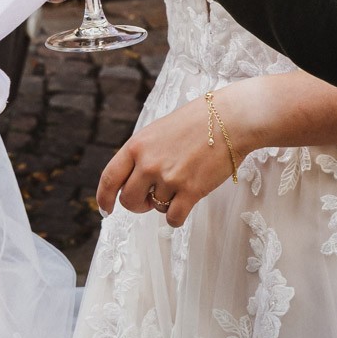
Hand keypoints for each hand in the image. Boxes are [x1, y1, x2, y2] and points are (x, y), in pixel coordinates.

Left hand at [95, 91, 243, 227]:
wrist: (232, 119)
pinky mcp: (190, 191)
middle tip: (151, 199)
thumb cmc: (200, 120)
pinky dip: (177, 217)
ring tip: (182, 183)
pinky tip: (186, 204)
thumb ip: (144, 152)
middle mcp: (148, 162)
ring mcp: (169, 178)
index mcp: (138, 144)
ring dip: (165, 203)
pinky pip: (173, 218)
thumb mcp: (160, 130)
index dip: (104, 197)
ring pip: (155, 208)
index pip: (109, 177)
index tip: (106, 209)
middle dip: (138, 204)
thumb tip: (135, 177)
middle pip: (128, 200)